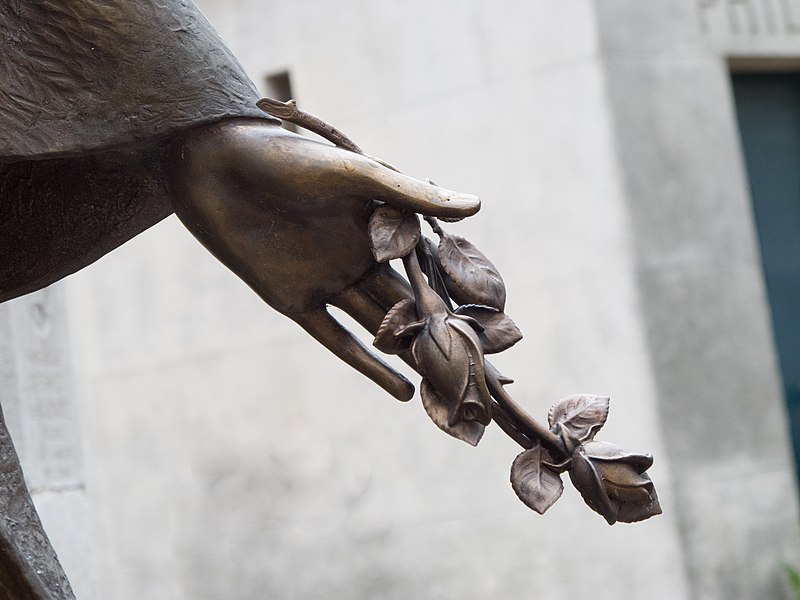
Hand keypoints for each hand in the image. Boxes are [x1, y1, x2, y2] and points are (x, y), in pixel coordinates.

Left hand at [169, 119, 478, 400]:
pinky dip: (368, 365)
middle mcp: (362, 258)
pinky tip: (402, 391)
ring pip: (380, 327)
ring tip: (453, 392)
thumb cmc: (290, 157)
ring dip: (414, 358)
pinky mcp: (296, 301)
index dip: (466, 302)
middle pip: (412, 307)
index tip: (504, 331)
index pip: (433, 273)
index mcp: (382, 227)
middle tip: (492, 378)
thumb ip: (412, 196)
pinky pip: (336, 339)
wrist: (218, 165)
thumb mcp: (357, 174)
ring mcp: (330, 281)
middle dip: (448, 342)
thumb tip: (477, 205)